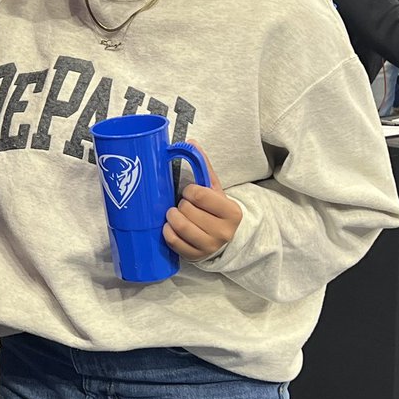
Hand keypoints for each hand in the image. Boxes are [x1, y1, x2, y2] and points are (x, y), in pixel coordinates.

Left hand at [162, 144, 241, 259]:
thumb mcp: (215, 189)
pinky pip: (174, 242)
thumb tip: (191, 142)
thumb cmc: (216, 210)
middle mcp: (223, 232)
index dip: (189, 191)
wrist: (225, 238)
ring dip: (172, 217)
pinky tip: (170, 226)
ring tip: (174, 213)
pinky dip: (167, 232)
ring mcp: (210, 247)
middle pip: (187, 210)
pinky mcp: (196, 257)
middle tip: (184, 205)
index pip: (199, 195)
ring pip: (180, 226)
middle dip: (181, 204)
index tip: (190, 192)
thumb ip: (204, 167)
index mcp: (231, 212)